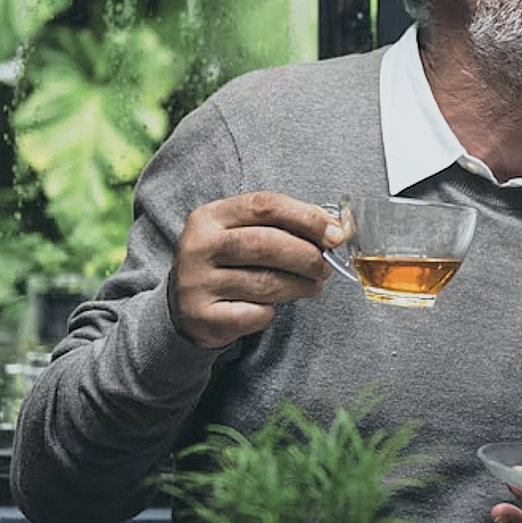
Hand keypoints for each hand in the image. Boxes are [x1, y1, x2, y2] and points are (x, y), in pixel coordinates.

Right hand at [168, 191, 344, 348]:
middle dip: (307, 256)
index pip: (265, 205)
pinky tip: (272, 307)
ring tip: (313, 285)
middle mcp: (198, 246)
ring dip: (299, 286)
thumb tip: (337, 228)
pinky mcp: (201, 316)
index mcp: (210, 216)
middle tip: (326, 267)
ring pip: (264, 282)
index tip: (336, 233)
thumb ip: (286, 225)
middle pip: (266, 243)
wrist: (184, 306)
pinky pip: (254, 314)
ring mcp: (196, 282)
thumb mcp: (247, 233)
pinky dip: (270, 312)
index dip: (306, 217)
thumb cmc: (229, 264)